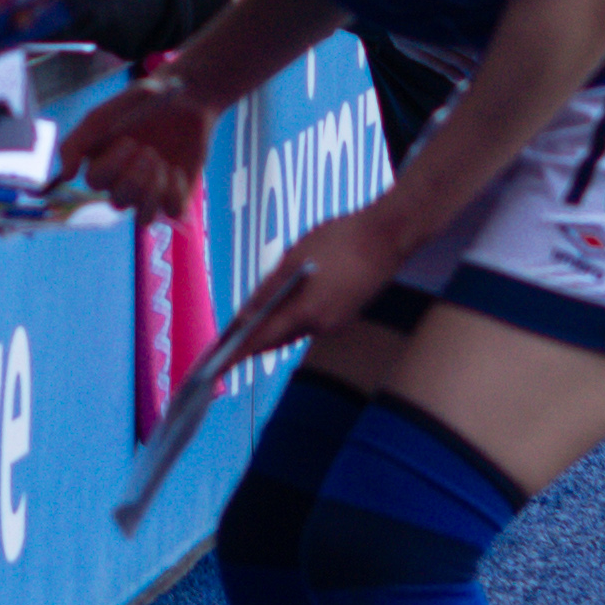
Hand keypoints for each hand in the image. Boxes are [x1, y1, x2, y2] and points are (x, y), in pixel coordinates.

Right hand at [63, 73, 218, 215]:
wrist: (182, 98)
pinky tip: (175, 170)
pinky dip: (175, 192)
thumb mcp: (101, 116)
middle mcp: (123, 184)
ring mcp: (149, 193)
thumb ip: (76, 143)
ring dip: (151, 193)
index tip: (129, 141)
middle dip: (134, 178)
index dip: (112, 166)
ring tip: (160, 164)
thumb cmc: (138, 105)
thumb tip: (66, 176)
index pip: (95, 182)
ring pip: (143, 219)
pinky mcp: (174, 194)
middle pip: (118, 203)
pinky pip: (173, 212)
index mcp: (102, 166)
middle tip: (148, 152)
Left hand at [212, 200, 415, 371]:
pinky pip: (310, 324)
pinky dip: (290, 321)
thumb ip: (270, 288)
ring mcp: (335, 323)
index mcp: (307, 312)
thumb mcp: (295, 257)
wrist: (388, 237)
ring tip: (245, 327)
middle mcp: (321, 326)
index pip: (263, 339)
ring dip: (270, 331)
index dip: (237, 353)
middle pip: (277, 339)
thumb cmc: (338, 239)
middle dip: (251, 343)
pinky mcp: (345, 316)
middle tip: (224, 345)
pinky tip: (279, 311)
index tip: (216, 367)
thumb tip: (245, 314)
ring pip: (294, 332)